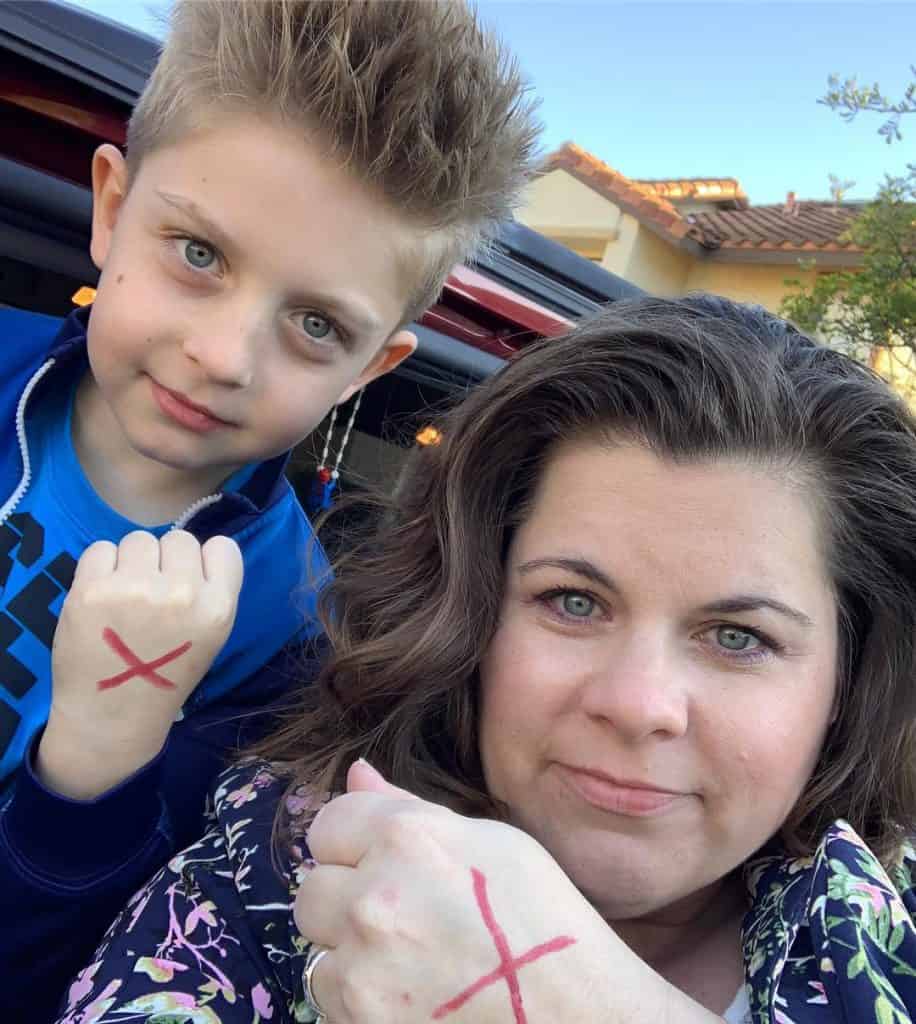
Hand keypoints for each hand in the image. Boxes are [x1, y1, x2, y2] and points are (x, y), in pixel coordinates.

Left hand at [38, 530, 242, 798]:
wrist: (113, 716)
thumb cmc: (165, 674)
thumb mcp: (211, 637)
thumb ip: (210, 592)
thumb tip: (192, 552)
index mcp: (218, 608)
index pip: (223, 548)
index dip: (203, 561)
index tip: (188, 581)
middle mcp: (182, 593)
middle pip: (178, 539)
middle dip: (164, 561)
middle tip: (151, 593)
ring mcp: (136, 589)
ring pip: (138, 540)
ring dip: (131, 561)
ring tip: (124, 596)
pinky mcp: (92, 590)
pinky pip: (100, 549)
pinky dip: (100, 567)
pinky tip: (101, 597)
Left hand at [295, 762, 622, 1023]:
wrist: (576, 1017)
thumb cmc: (542, 921)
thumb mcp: (489, 841)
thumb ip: (408, 807)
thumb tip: (356, 772)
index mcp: (407, 838)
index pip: (328, 823)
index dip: (353, 843)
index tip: (380, 863)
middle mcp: (373, 899)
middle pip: (311, 890)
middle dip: (344, 900)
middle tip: (399, 918)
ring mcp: (362, 970)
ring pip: (318, 952)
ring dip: (350, 956)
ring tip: (410, 963)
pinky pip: (332, 1003)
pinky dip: (361, 1002)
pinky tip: (412, 996)